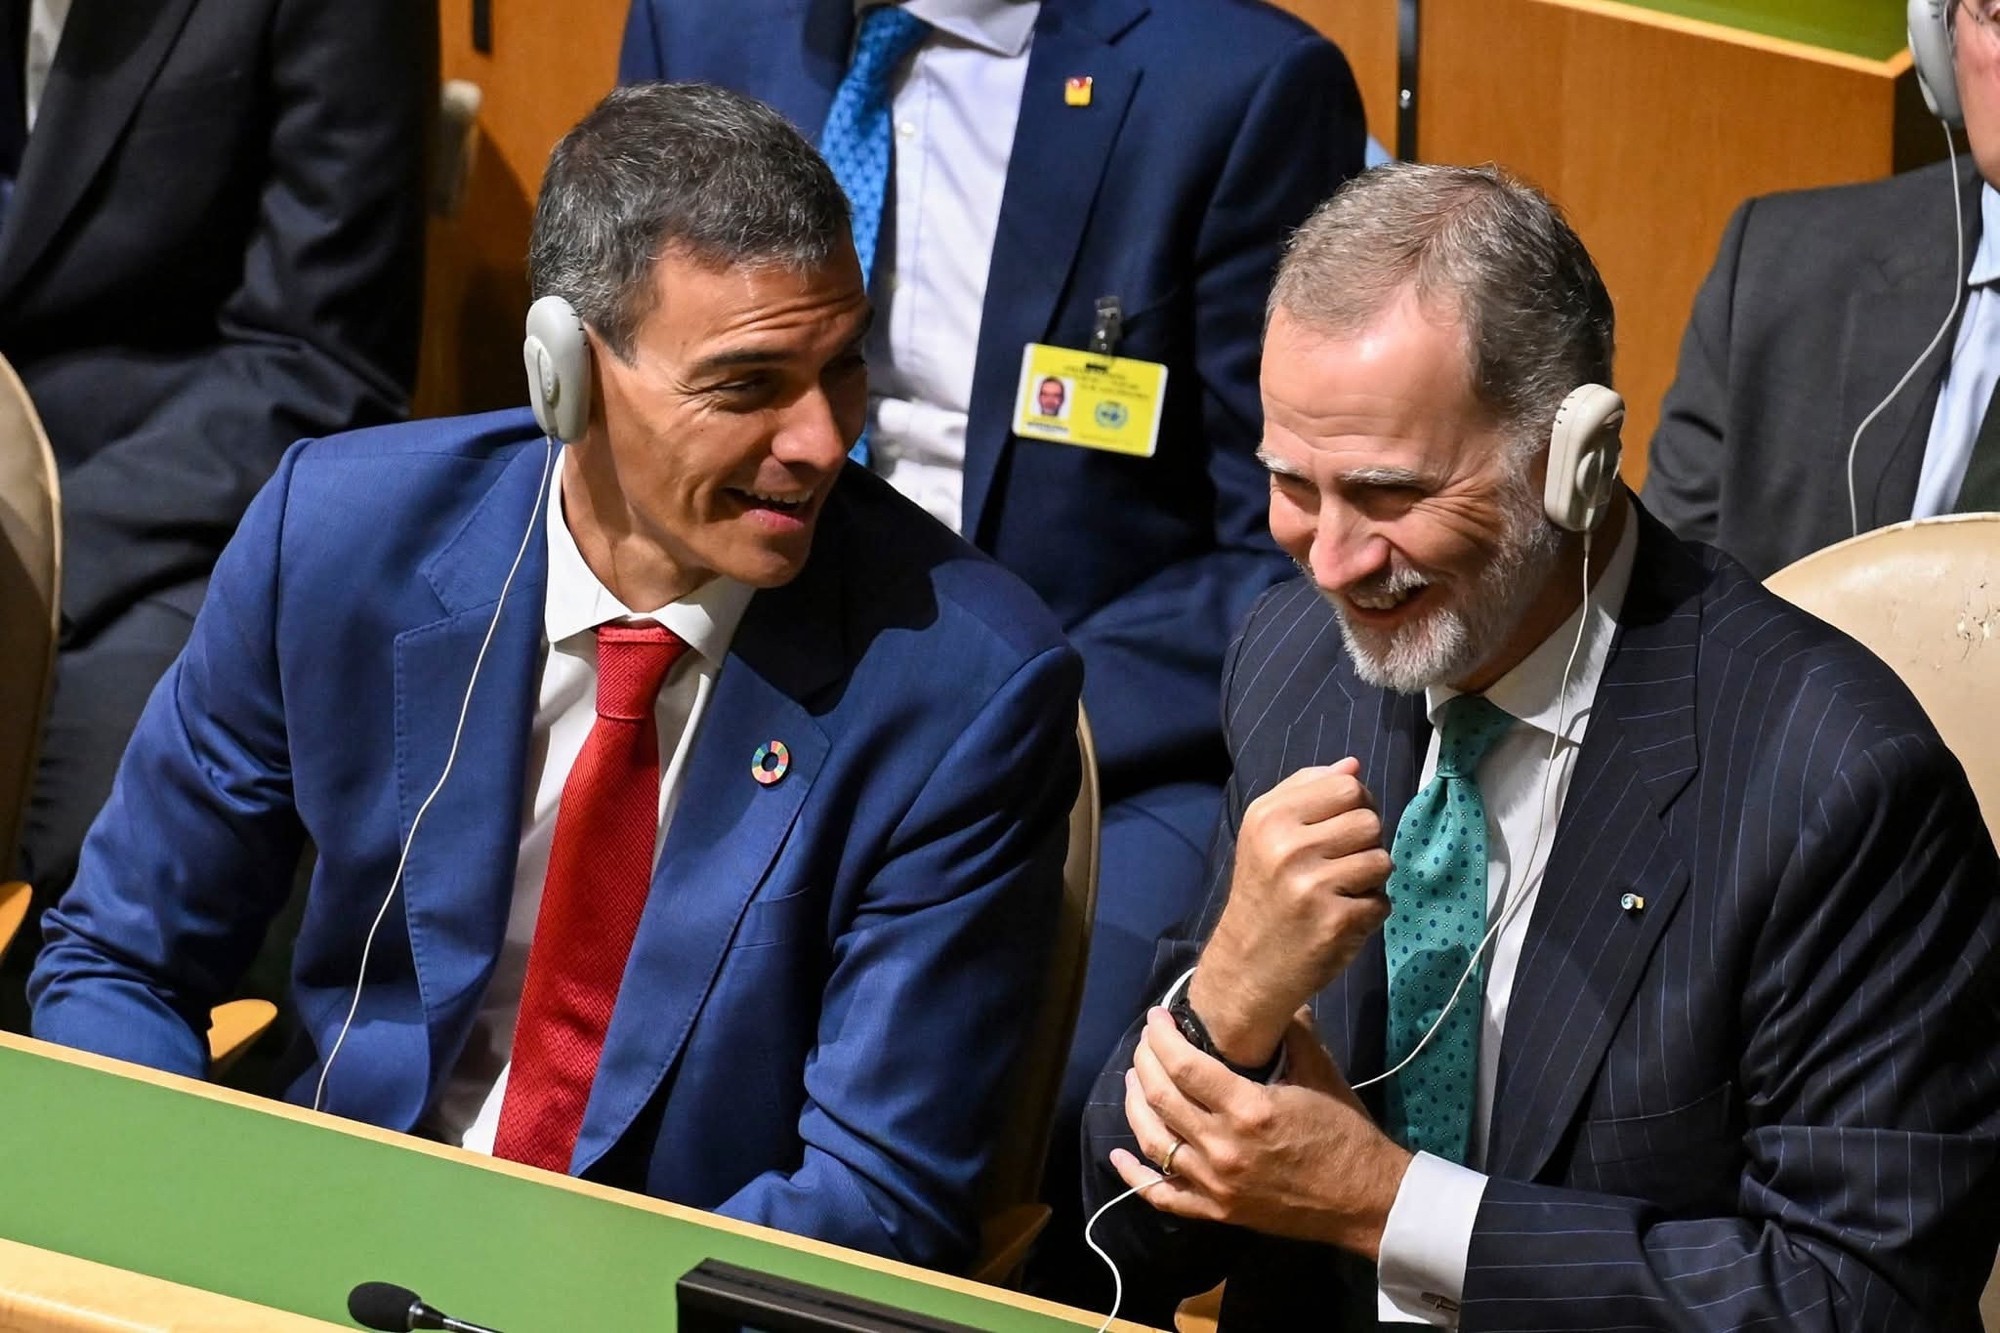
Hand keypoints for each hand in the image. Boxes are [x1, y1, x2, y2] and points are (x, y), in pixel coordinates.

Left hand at [1110, 1008, 1410, 1260]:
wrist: (1367, 1200)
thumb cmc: (1346, 1133)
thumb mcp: (1320, 1073)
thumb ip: (1291, 1032)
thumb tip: (1271, 997)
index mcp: (1248, 1108)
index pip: (1185, 1065)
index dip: (1162, 1037)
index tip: (1156, 1018)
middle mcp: (1223, 1146)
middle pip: (1162, 1098)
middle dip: (1145, 1062)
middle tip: (1146, 1043)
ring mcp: (1215, 1183)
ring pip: (1154, 1141)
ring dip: (1135, 1106)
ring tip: (1134, 1080)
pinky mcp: (1217, 1211)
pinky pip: (1163, 1195)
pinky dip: (1135, 1176)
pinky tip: (1120, 1155)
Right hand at [1190, 758, 1390, 1065]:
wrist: (1247, 966)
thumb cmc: (1263, 893)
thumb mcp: (1267, 834)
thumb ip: (1307, 792)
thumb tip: (1353, 764)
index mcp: (1269, 816)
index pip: (1347, 786)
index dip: (1357, 806)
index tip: (1342, 829)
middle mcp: (1286, 845)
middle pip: (1370, 820)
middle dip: (1365, 843)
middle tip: (1340, 866)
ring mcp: (1311, 885)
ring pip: (1382, 860)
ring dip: (1371, 880)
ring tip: (1341, 893)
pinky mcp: (1334, 921)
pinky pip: (1381, 902)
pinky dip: (1369, 913)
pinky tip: (1341, 920)